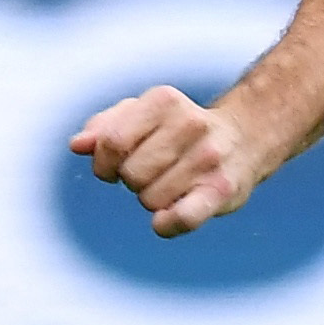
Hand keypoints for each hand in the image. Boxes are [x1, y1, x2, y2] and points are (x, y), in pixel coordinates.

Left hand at [68, 88, 262, 238]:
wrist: (245, 137)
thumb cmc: (180, 128)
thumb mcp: (143, 114)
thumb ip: (105, 126)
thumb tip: (78, 144)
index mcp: (163, 101)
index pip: (112, 142)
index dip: (103, 162)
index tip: (112, 167)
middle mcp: (190, 124)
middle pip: (129, 174)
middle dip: (131, 180)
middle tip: (151, 172)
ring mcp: (208, 158)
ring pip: (149, 199)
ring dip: (151, 199)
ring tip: (170, 183)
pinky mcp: (223, 190)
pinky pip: (183, 217)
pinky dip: (167, 224)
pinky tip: (164, 220)